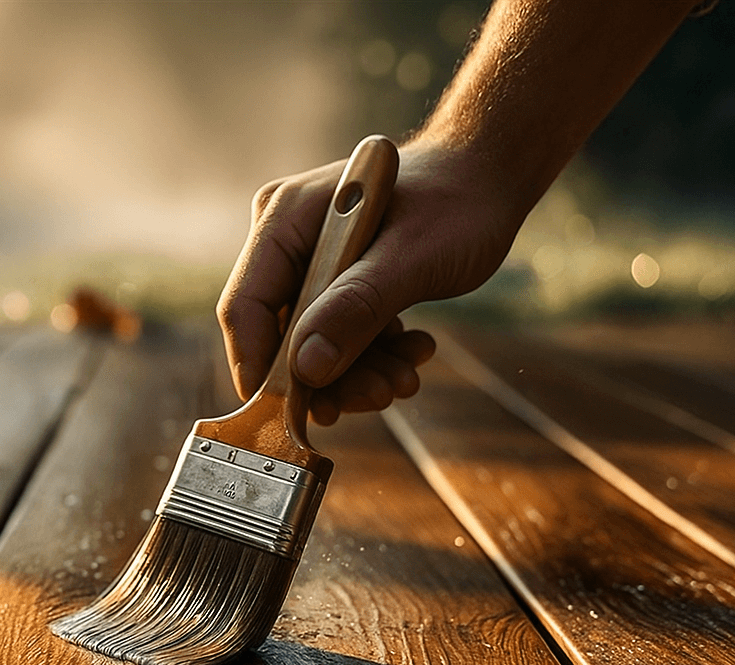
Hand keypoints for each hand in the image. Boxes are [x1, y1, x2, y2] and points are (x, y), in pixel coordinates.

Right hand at [216, 141, 526, 424]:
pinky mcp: (335, 280)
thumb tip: (307, 369)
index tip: (286, 415)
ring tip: (405, 378)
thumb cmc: (455, 201)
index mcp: (285, 219)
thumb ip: (356, 309)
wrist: (488, 180)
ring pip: (312, 341)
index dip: (259, 367)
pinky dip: (374, 353)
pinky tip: (413, 351)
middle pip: (280, 332)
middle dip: (327, 375)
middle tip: (379, 395)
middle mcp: (288, 240)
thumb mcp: (410, 259)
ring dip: (358, 371)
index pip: (246, 307)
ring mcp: (309, 260)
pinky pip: (339, 332)